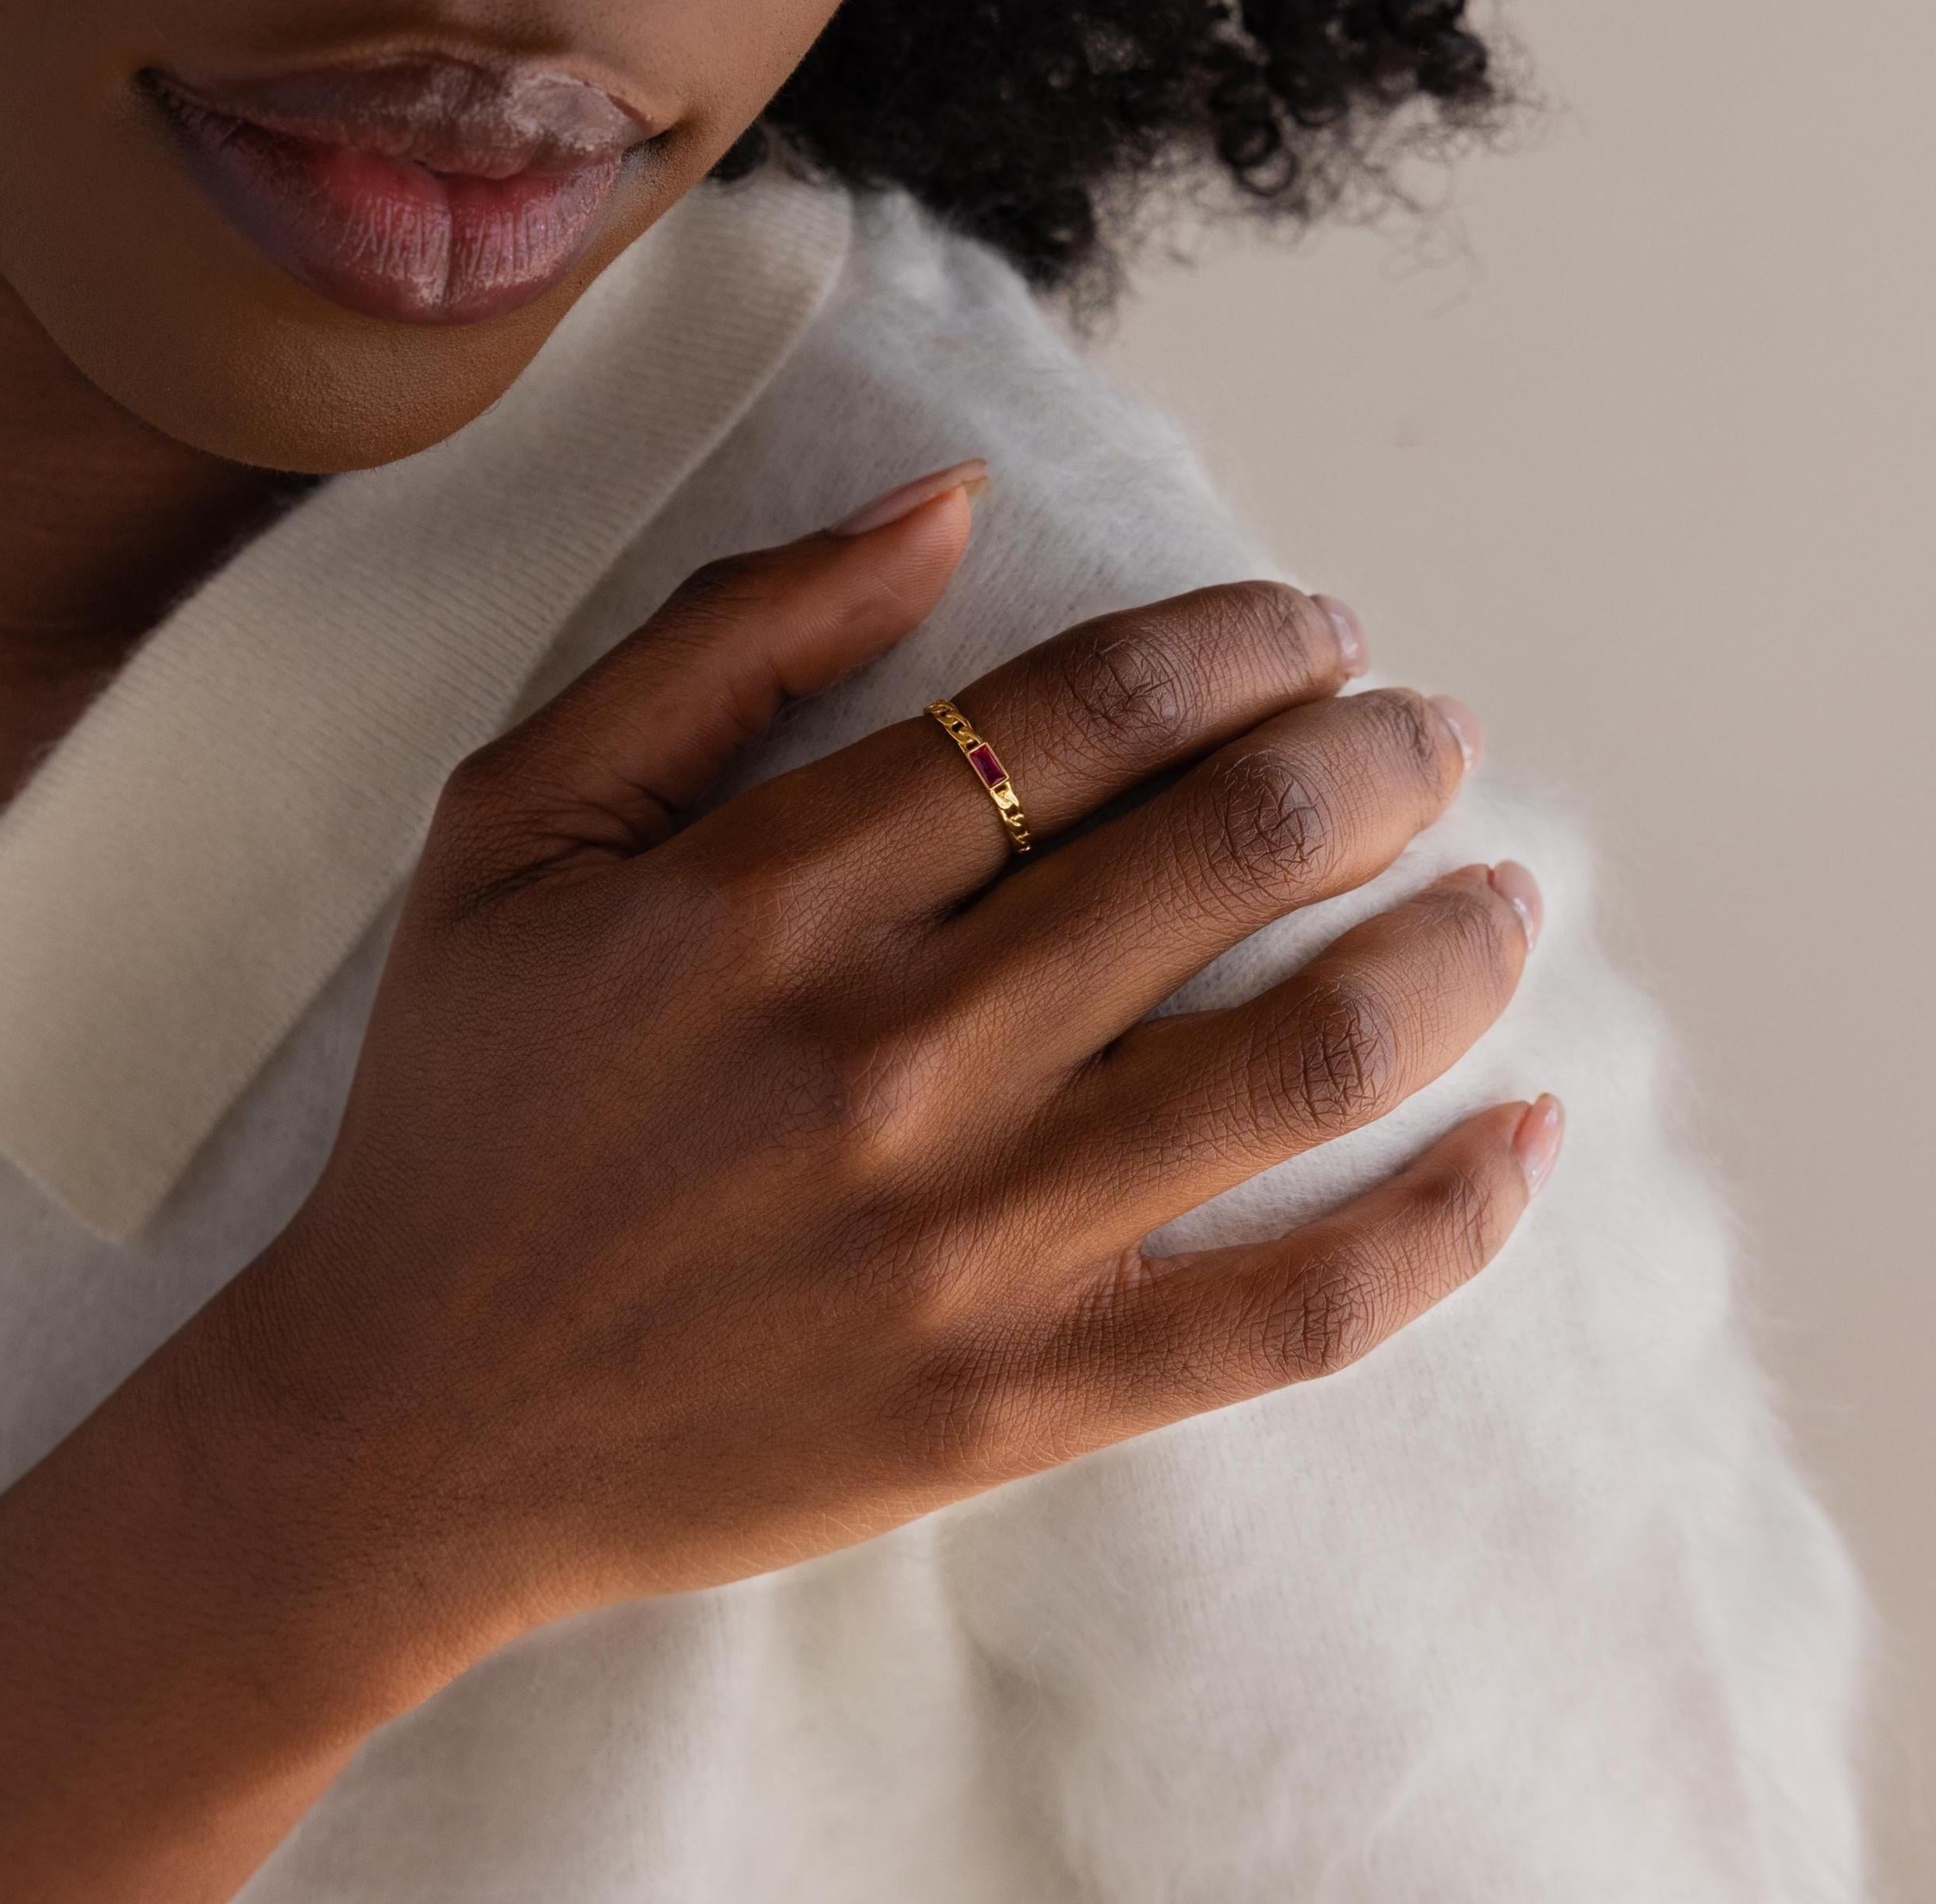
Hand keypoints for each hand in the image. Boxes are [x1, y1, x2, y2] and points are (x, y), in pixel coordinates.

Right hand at [208, 462, 1557, 1690]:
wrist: (407, 1429)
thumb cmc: (460, 1109)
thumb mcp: (512, 827)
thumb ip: (718, 642)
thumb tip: (943, 506)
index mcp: (767, 894)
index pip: (1083, 710)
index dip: (1237, 642)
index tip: (1313, 629)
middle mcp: (891, 1053)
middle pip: (1223, 852)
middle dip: (1373, 761)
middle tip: (1430, 735)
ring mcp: (969, 1241)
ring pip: (1301, 1059)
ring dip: (1449, 947)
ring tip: (1502, 891)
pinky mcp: (1019, 1400)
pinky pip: (1291, 1310)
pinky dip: (1444, 1221)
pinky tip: (1528, 1137)